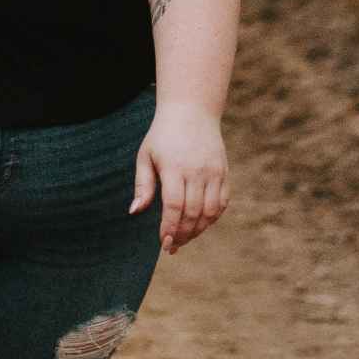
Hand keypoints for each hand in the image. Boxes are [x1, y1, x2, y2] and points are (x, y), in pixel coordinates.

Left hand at [129, 102, 228, 254]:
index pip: (174, 206)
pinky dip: (212, 218)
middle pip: (192, 213)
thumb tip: (135, 212)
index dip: (169, 228)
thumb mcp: (145, 156)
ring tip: (184, 238)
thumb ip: (142, 186)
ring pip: (210, 212)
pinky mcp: (224, 172)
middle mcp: (197, 171)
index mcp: (174, 167)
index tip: (164, 243)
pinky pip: (222, 203)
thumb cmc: (162, 136)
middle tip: (172, 246)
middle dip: (182, 235)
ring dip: (198, 230)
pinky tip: (200, 224)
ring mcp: (213, 172)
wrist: (192, 111)